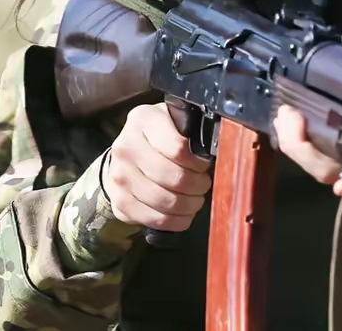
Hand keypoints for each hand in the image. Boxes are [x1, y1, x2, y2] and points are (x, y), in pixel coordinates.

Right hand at [104, 103, 212, 231]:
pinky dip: (175, 221)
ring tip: (194, 198)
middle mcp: (126, 147)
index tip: (204, 164)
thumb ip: (192, 129)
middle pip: (174, 177)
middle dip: (197, 185)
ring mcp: (119, 176)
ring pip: (165, 201)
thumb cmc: (158, 137)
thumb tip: (222, 146)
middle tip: (203, 184)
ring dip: (188, 205)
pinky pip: (154, 219)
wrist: (126, 154)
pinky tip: (183, 214)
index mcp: (143, 120)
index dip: (198, 161)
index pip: (179, 148)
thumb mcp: (174, 121)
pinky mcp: (119, 201)